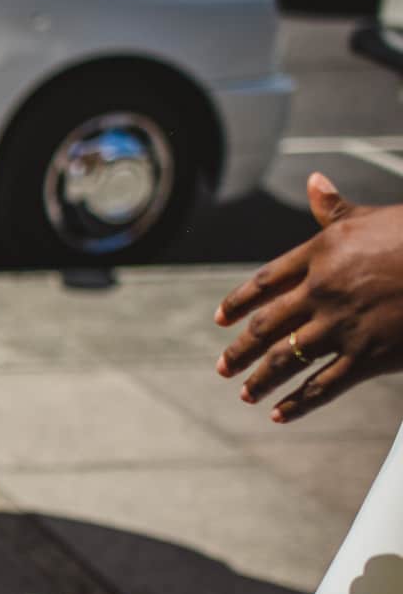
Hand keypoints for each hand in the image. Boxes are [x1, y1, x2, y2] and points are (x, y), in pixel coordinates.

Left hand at [216, 174, 402, 421]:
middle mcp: (322, 292)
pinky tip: (280, 413)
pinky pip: (322, 385)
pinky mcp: (368, 355)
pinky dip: (298, 402)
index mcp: (320, 255)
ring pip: (286, 359)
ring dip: (260, 380)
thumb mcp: (372, 217)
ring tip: (245, 393)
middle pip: (264, 327)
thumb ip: (334, 209)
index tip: (220, 320)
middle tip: (222, 367)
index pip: (264, 283)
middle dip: (239, 351)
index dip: (238, 303)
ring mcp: (343, 326)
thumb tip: (313, 180)